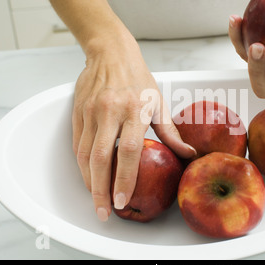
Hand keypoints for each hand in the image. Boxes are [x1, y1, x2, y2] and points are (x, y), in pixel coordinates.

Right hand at [72, 37, 195, 221]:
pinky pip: (77, 145)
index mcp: (134, 110)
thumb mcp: (158, 102)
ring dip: (89, 182)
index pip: (128, 151)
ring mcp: (91, 112)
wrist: (110, 52)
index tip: (123, 200)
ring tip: (96, 201)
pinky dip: (82, 166)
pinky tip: (89, 178)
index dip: (124, 179)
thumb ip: (170, 132)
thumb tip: (188, 155)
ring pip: (84, 155)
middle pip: (101, 158)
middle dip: (101, 190)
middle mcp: (110, 111)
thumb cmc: (138, 78)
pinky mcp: (78, 112)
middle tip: (104, 212)